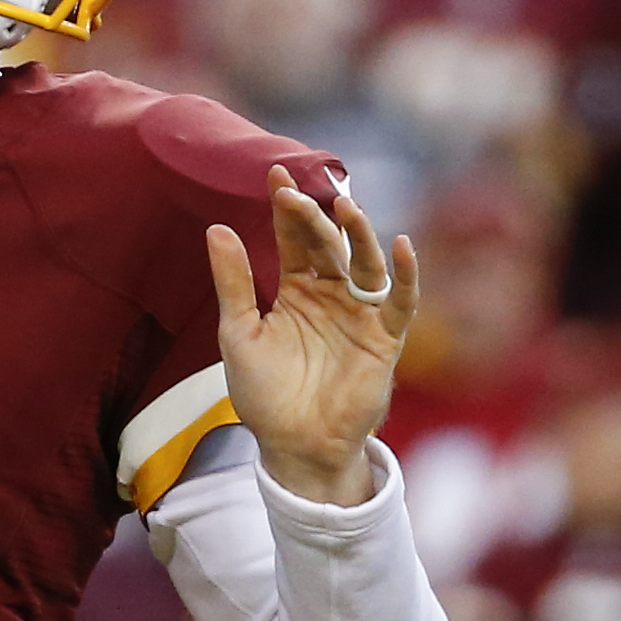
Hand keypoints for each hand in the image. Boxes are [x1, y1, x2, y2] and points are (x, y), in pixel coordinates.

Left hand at [207, 165, 420, 505]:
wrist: (293, 446)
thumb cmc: (263, 393)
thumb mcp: (239, 332)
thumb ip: (233, 282)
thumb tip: (216, 228)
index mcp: (296, 289)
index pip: (294, 238)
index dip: (285, 208)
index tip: (274, 175)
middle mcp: (331, 294)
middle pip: (328, 244)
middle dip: (314, 216)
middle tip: (296, 191)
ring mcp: (359, 314)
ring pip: (364, 263)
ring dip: (358, 234)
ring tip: (345, 206)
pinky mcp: (384, 338)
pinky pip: (401, 301)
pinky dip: (404, 275)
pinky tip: (400, 245)